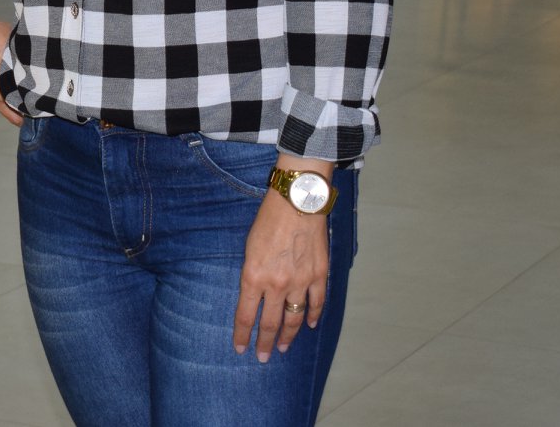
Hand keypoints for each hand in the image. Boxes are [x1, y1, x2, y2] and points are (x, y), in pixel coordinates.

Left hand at [233, 168, 329, 362]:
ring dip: (288, 335)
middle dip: (265, 343)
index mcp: (253, 276)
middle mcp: (276, 284)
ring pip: (294, 318)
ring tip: (282, 347)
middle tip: (263, 357)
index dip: (242, 335)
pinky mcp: (319, 275)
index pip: (245, 315)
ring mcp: (300, 281)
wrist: (297, 202)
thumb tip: (254, 293)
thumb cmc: (267, 220)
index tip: (240, 349)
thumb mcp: (248, 247)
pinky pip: (316, 302)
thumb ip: (252, 273)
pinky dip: (312, 315)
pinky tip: (309, 324)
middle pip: (270, 323)